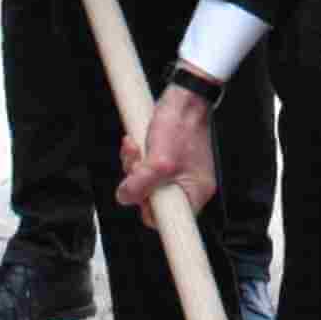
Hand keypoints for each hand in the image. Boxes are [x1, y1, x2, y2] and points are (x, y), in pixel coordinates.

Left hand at [115, 84, 218, 221]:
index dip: (150, 209)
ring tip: (135, 148)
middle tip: (137, 165)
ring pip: (145, 184)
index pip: (168, 220)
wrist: (183, 99)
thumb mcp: (159, 161)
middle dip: (137, 182)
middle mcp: (187, 186)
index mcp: (195, 192)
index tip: (143, 196)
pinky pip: (145, 170)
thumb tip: (125, 196)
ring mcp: (177, 174)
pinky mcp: (166, 162)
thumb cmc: (181, 125)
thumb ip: (141, 184)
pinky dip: (136, 158)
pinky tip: (135, 144)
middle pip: (152, 201)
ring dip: (134, 167)